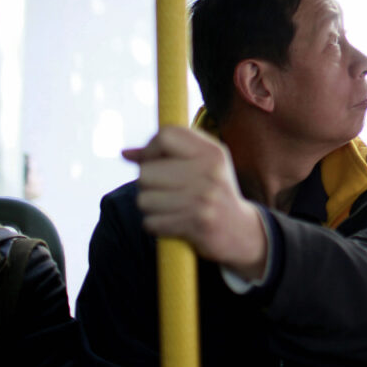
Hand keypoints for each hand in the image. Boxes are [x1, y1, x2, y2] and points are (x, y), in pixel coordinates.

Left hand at [124, 126, 268, 280]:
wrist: (241, 231)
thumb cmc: (213, 193)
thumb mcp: (201, 165)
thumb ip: (166, 155)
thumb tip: (125, 153)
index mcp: (212, 152)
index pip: (165, 135)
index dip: (151, 149)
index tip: (157, 162)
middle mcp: (210, 171)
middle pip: (146, 171)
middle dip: (147, 184)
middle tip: (165, 191)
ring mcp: (204, 198)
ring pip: (144, 199)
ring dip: (150, 207)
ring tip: (170, 207)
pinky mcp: (197, 224)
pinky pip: (151, 222)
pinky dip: (156, 225)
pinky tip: (173, 222)